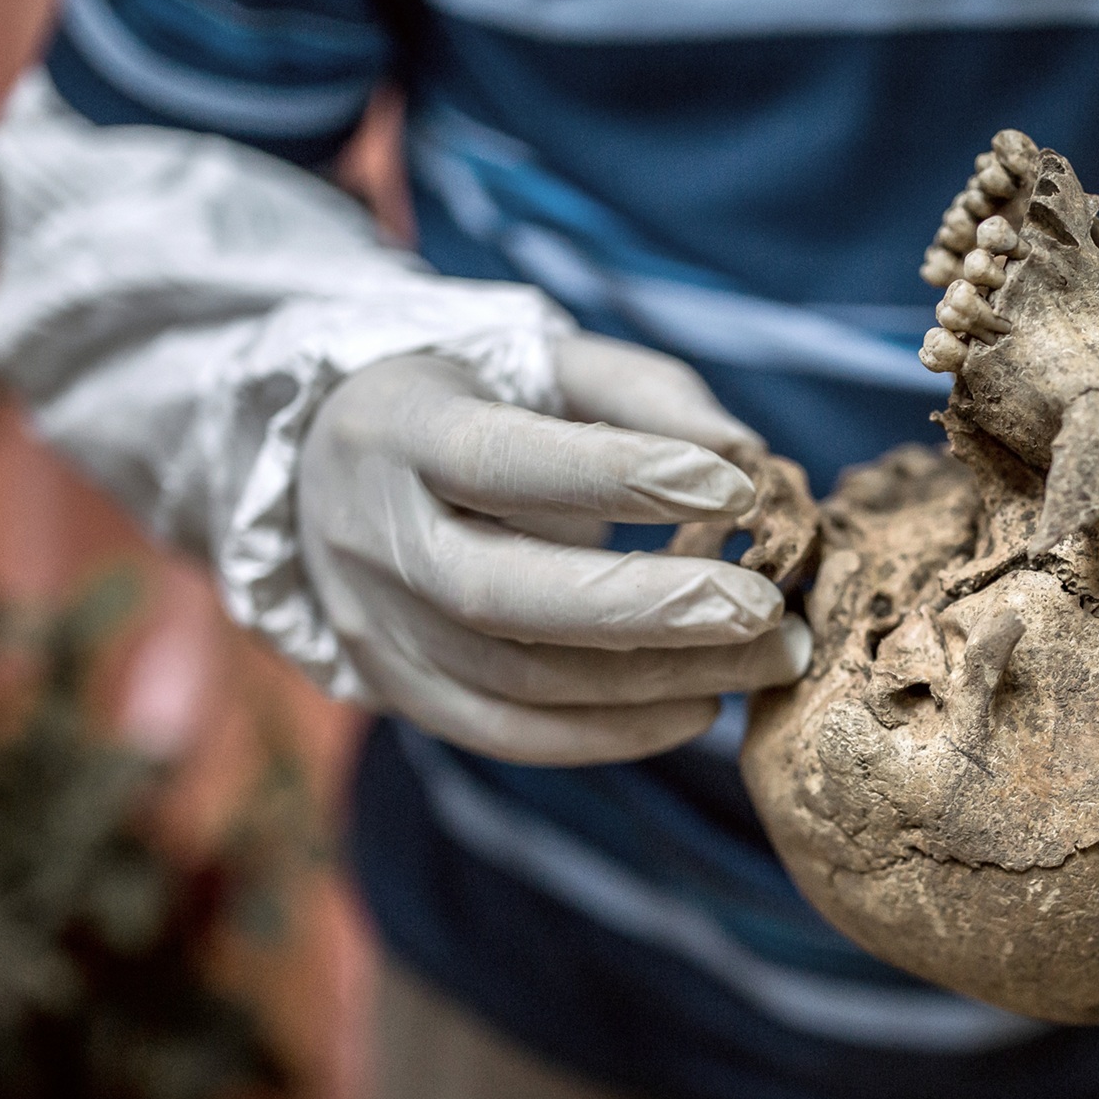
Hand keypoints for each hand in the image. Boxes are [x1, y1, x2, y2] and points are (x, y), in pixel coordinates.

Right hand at [297, 332, 809, 764]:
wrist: (332, 472)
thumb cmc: (474, 401)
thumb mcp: (545, 363)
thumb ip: (644, 394)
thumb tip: (745, 452)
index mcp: (397, 427)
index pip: (501, 460)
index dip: (618, 476)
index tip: (735, 489)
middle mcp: (370, 534)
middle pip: (501, 593)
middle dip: (648, 607)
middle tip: (765, 608)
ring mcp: (375, 624)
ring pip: (517, 679)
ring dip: (658, 679)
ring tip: (766, 656)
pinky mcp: (397, 689)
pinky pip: (507, 735)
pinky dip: (613, 733)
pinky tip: (699, 705)